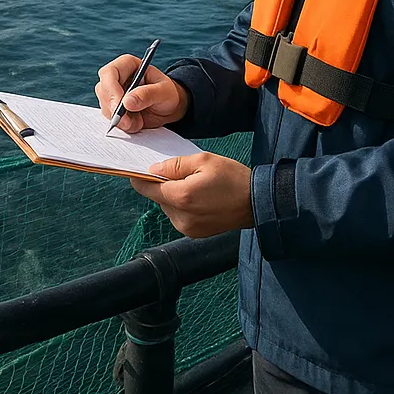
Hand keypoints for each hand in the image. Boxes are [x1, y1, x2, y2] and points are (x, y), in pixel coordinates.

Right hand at [95, 54, 188, 132]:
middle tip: (128, 122)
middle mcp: (117, 77)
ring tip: (139, 122)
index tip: (118, 106)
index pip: (110, 73)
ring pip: (105, 106)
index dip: (111, 89)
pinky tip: (135, 123)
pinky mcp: (113, 107)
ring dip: (120, 119)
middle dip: (114, 109)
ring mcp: (113, 93)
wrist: (168, 107)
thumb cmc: (167, 93)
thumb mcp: (163, 92)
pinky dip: (122, 124)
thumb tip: (127, 102)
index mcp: (127, 65)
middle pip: (103, 91)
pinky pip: (110, 117)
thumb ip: (147, 94)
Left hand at [130, 153, 252, 237]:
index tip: (136, 170)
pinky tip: (199, 197)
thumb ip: (174, 165)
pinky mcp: (194, 233)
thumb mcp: (203, 160)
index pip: (146, 188)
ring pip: (167, 206)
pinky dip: (182, 205)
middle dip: (162, 184)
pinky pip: (178, 215)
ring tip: (195, 185)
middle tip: (180, 173)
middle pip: (156, 197)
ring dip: (173, 195)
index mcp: (182, 197)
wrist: (257, 203)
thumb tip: (153, 169)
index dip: (140, 177)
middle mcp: (181, 216)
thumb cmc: (233, 178)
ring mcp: (187, 228)